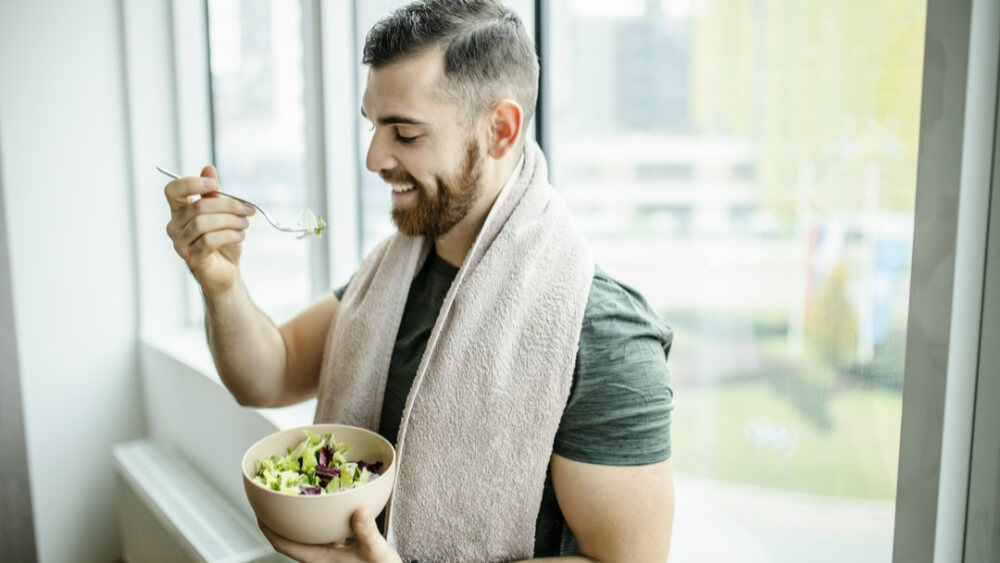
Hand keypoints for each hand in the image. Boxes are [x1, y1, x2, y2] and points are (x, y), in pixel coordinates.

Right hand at [164, 165, 254, 296]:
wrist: (226, 272)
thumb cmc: (222, 241)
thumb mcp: (221, 214)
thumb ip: (213, 194)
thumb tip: (208, 168)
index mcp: (179, 211)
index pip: (173, 190)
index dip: (192, 183)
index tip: (215, 186)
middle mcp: (174, 226)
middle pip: (198, 206)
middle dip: (228, 205)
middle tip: (247, 209)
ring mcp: (180, 243)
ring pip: (203, 223)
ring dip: (230, 220)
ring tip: (245, 224)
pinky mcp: (192, 258)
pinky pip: (209, 240)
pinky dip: (229, 235)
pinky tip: (240, 236)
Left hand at [258, 508, 401, 562]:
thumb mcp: (376, 552)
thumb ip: (367, 533)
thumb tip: (359, 511)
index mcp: (318, 559)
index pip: (283, 544)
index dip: (268, 528)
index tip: (258, 509)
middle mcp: (319, 556)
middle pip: (291, 536)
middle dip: (281, 517)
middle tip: (276, 493)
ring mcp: (329, 553)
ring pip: (308, 533)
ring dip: (302, 517)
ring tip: (301, 494)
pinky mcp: (340, 550)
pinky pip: (325, 531)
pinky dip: (322, 518)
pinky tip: (331, 504)